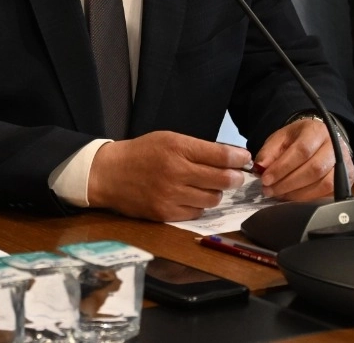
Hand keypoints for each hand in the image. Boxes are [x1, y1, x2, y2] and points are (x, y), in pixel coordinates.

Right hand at [86, 131, 250, 220]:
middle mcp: (175, 172)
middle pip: (221, 180)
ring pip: (212, 199)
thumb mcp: (169, 139)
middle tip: (236, 176)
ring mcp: (170, 195)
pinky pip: (196, 213)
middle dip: (234, 178)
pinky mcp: (165, 214)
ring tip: (212, 186)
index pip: (219, 156)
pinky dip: (200, 206)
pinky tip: (194, 197)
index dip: (238, 158)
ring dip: (217, 193)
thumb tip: (230, 156)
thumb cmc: (142, 153)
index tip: (245, 159)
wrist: (109, 174)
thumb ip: (197, 148)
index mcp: (177, 147)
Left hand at [254, 117, 350, 201]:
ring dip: (298, 194)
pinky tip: (295, 199)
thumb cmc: (298, 139)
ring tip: (280, 195)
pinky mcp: (347, 179)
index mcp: (317, 131)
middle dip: (288, 183)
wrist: (319, 140)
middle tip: (270, 190)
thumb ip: (269, 151)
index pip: (302, 150)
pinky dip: (310, 199)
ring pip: (324, 184)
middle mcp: (335, 146)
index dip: (283, 167)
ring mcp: (344, 164)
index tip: (266, 179)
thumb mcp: (281, 138)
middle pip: (314, 169)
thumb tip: (260, 167)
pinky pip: (330, 194)